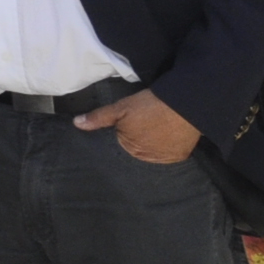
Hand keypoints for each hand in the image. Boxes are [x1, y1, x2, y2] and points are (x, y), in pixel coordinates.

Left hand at [74, 88, 199, 163]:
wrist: (186, 102)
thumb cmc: (151, 105)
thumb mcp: (122, 108)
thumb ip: (99, 117)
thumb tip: (77, 123)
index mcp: (129, 150)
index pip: (118, 155)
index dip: (118, 148)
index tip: (118, 144)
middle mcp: (146, 160)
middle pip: (135, 157)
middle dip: (133, 150)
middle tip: (138, 138)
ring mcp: (164, 160)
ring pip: (151, 157)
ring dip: (150, 151)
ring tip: (151, 139)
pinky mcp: (179, 156)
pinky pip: (167, 157)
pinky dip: (165, 150)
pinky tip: (164, 140)